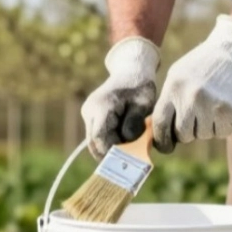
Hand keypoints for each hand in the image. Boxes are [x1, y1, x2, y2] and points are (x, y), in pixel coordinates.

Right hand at [80, 37, 160, 159]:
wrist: (131, 71)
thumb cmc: (140, 87)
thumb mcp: (144, 104)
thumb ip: (135, 124)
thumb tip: (126, 143)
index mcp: (102, 106)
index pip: (100, 138)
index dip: (112, 152)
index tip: (129, 160)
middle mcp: (90, 110)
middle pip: (94, 143)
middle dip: (111, 154)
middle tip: (130, 161)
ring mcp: (88, 113)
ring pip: (93, 142)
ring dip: (109, 150)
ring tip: (129, 152)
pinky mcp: (90, 116)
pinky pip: (97, 136)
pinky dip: (109, 142)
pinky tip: (124, 143)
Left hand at [151, 15, 231, 153]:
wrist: (231, 53)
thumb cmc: (200, 67)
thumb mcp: (177, 76)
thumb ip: (167, 102)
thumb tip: (158, 134)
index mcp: (173, 88)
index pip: (160, 123)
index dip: (161, 140)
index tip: (165, 146)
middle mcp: (190, 97)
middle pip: (184, 135)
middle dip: (188, 132)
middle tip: (195, 118)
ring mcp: (211, 104)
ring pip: (204, 135)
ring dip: (207, 127)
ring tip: (211, 107)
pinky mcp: (230, 109)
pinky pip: (222, 132)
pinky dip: (223, 126)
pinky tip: (222, 108)